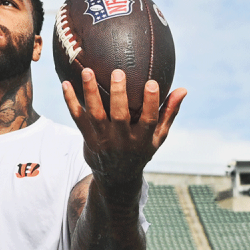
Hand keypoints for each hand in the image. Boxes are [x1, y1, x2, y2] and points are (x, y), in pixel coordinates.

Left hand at [62, 69, 185, 178]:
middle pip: (120, 116)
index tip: (152, 83)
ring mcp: (104, 139)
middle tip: (118, 72)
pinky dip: (70, 101)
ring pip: (95, 114)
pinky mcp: (88, 138)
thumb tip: (183, 89)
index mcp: (143, 138)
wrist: (116, 177)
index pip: (149, 119)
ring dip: (90, 93)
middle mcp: (123, 140)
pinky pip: (78, 118)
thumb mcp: (158, 137)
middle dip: (119, 94)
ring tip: (87, 71)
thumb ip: (169, 112)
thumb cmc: (141, 150)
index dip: (152, 102)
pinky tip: (65, 83)